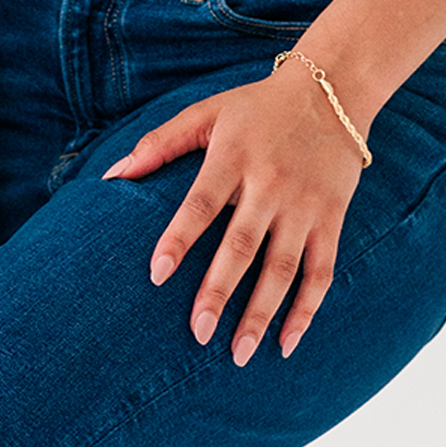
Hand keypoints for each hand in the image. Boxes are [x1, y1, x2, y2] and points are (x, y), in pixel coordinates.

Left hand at [102, 64, 366, 363]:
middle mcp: (270, 184)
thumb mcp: (205, 112)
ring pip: (283, 269)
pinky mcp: (332, 219)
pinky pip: (321, 272)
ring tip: (240, 353)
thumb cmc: (254, 106)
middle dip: (219, 292)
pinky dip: (307, 310)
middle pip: (242, 246)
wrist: (330, 93)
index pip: (200, 204)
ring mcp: (305, 206)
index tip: (155, 275)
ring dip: (262, 314)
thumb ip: (159, 143)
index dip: (178, 240)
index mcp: (233, 156)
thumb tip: (113, 174)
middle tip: (196, 334)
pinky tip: (287, 342)